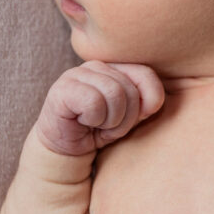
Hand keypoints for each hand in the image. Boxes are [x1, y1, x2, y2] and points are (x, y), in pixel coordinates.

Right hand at [34, 60, 164, 155]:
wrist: (66, 148)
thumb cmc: (100, 130)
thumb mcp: (130, 116)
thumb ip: (144, 103)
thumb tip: (152, 103)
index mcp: (115, 67)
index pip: (145, 74)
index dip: (149, 101)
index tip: (136, 118)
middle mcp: (96, 65)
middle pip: (130, 89)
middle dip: (125, 118)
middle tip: (109, 127)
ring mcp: (76, 74)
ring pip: (114, 93)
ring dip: (110, 121)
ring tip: (97, 125)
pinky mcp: (61, 89)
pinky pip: (93, 102)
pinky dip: (93, 119)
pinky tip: (82, 122)